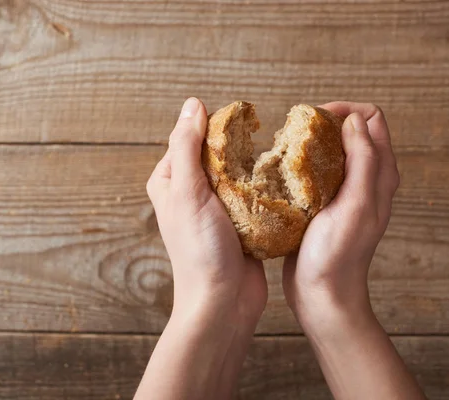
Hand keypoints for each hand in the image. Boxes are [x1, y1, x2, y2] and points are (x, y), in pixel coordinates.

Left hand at [146, 97, 266, 324]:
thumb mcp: (188, 192)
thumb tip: (193, 104)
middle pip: (215, 154)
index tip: (242, 117)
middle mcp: (190, 193)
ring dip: (252, 166)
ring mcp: (216, 208)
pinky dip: (262, 187)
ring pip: (236, 173)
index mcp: (169, 181)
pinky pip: (251, 195)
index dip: (213, 124)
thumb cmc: (200, 250)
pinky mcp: (238, 222)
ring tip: (274, 156)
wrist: (223, 301)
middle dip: (237, 144)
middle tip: (262, 136)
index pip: (188, 137)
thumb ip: (187, 147)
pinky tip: (278, 180)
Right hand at [282, 103, 424, 399]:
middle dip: (327, 122)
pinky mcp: (325, 205)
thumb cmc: (339, 256)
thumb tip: (354, 121)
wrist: (323, 296)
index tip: (317, 118)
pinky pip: (316, 172)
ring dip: (313, 143)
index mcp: (380, 175)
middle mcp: (367, 180)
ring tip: (290, 150)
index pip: (372, 119)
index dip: (346, 111)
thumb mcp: (356, 205)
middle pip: (351, 131)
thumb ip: (363, 160)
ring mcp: (345, 192)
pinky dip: (303, 164)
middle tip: (300, 132)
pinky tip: (285, 173)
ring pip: (332, 150)